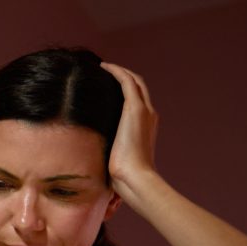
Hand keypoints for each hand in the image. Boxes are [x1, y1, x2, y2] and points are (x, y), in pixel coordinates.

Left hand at [99, 62, 158, 195]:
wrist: (135, 177)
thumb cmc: (126, 176)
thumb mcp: (118, 159)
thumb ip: (113, 151)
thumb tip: (96, 157)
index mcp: (147, 125)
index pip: (138, 100)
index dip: (126, 89)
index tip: (109, 84)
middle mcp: (149, 114)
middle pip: (139, 86)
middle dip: (123, 76)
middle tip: (105, 70)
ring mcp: (144, 110)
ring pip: (134, 80)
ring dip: (119, 71)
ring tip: (103, 66)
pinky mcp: (135, 109)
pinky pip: (126, 81)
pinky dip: (116, 71)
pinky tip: (104, 67)